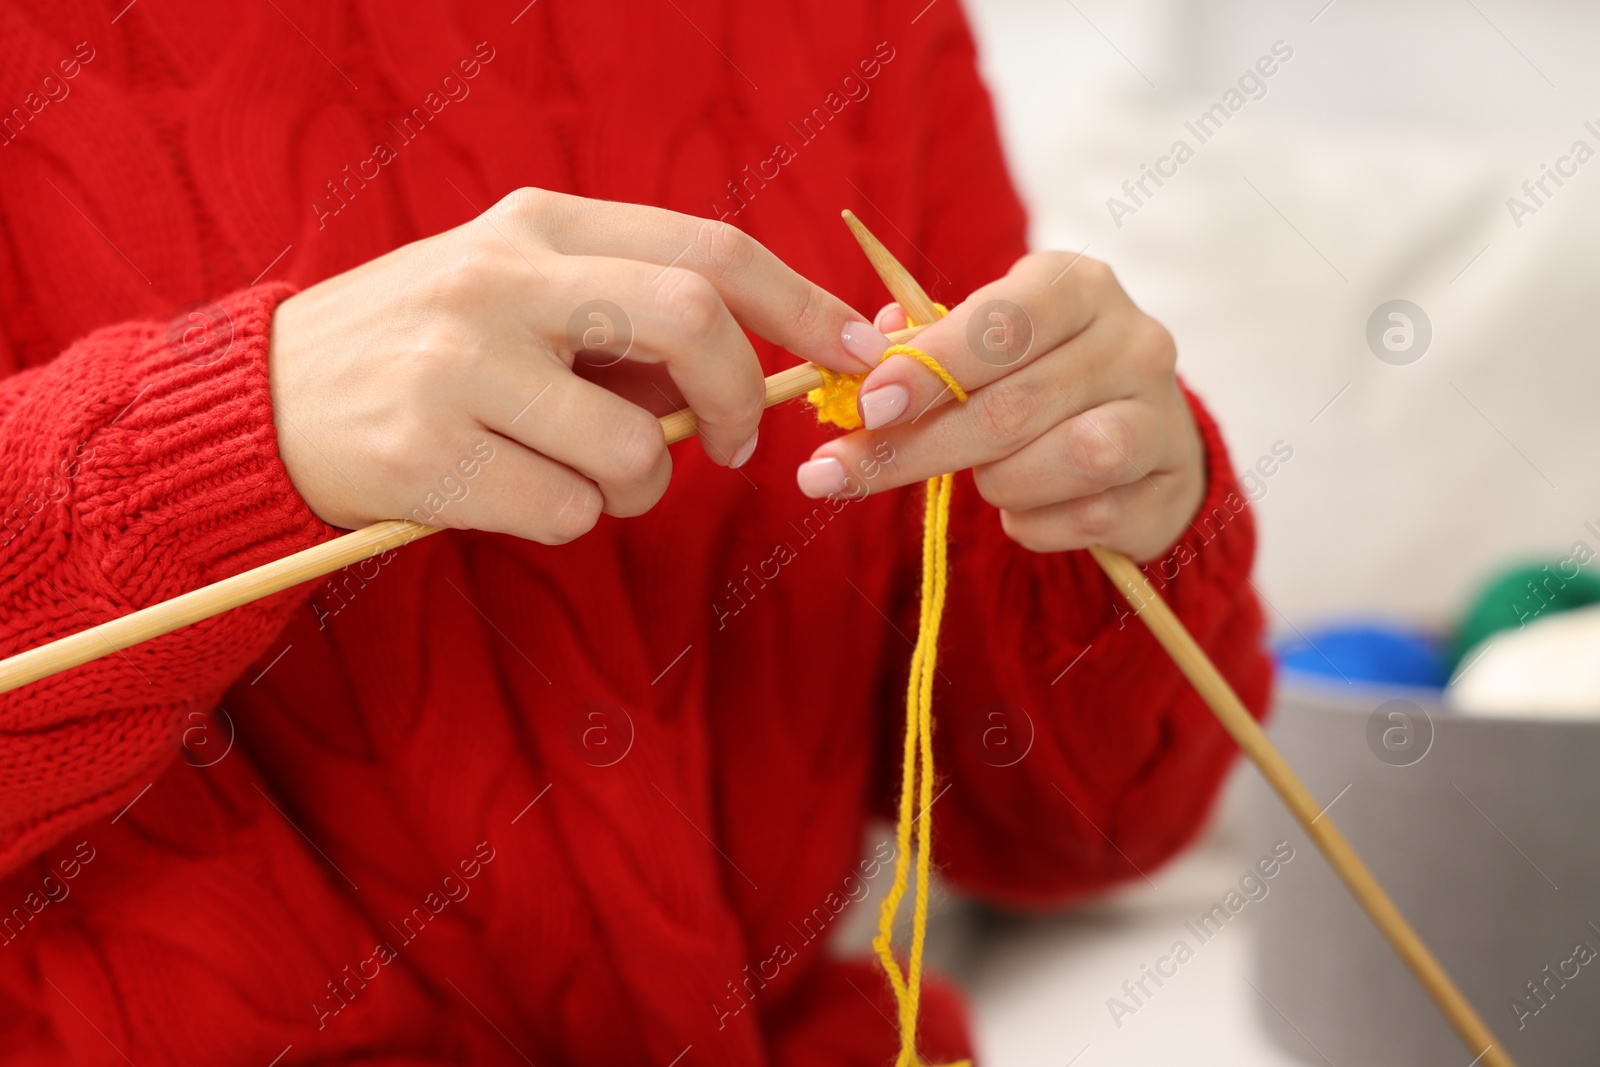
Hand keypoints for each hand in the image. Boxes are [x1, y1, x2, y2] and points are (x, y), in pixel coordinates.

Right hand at [269, 188, 886, 539]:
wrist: (266, 401)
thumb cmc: (423, 350)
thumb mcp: (516, 295)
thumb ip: (624, 319)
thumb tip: (753, 371)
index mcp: (539, 224)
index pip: (707, 248)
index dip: (799, 304)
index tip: (852, 350)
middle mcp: (502, 279)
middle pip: (691, 319)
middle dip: (741, 396)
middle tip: (736, 443)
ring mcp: (461, 363)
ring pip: (637, 446)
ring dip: (642, 486)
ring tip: (584, 477)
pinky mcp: (428, 453)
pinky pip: (569, 512)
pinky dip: (570, 519)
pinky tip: (511, 494)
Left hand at [794, 253, 1205, 562]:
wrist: (1138, 442)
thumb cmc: (1038, 381)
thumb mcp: (984, 346)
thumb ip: (926, 346)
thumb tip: (868, 351)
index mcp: (1079, 287)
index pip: (1003, 321)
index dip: (930, 366)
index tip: (867, 406)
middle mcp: (1133, 341)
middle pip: (1013, 404)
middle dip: (920, 446)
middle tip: (847, 471)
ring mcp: (1162, 414)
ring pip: (1067, 459)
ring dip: (998, 481)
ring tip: (985, 477)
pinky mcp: (1170, 485)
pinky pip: (1087, 517)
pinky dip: (1035, 521)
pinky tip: (1026, 508)